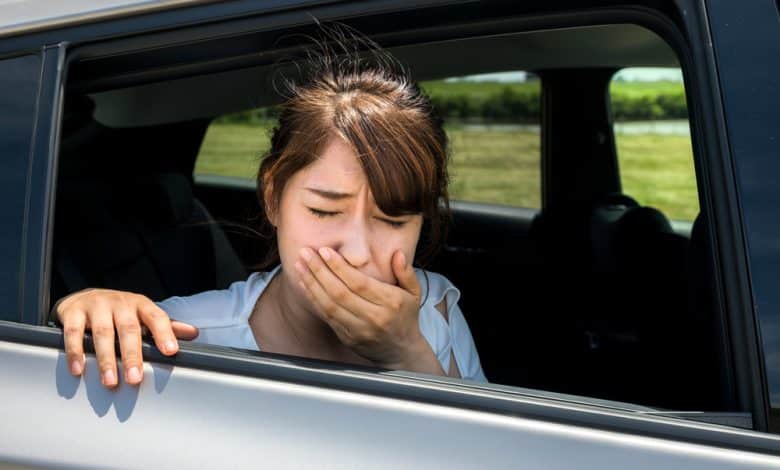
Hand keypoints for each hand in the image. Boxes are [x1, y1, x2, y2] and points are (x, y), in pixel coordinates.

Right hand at [55, 288, 198, 387]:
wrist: (85, 297)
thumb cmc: (120, 312)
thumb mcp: (143, 315)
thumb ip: (166, 326)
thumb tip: (194, 333)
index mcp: (141, 305)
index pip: (157, 317)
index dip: (164, 333)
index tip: (170, 352)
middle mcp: (121, 303)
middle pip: (129, 329)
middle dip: (132, 355)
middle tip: (135, 378)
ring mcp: (97, 305)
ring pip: (102, 333)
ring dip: (106, 359)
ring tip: (110, 381)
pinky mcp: (74, 311)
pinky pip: (74, 333)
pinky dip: (75, 352)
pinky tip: (79, 369)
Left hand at [295, 247, 443, 374]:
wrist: (400, 351)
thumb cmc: (406, 316)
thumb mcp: (413, 293)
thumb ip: (406, 272)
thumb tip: (398, 253)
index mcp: (390, 303)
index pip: (359, 283)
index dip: (340, 267)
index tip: (325, 251)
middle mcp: (373, 317)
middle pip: (340, 293)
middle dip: (319, 271)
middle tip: (305, 253)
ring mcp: (358, 330)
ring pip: (329, 305)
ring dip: (311, 284)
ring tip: (299, 265)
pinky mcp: (347, 337)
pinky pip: (326, 316)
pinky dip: (313, 299)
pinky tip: (304, 284)